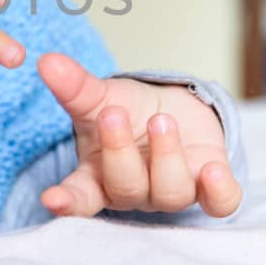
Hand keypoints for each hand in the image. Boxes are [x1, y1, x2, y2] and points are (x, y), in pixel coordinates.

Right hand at [37, 52, 240, 218]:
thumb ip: (75, 86)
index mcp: (98, 177)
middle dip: (119, 151)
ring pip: (169, 192)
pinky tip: (213, 170)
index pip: (80, 197)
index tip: (52, 199)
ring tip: (161, 121)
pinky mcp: (209, 188)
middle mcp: (133, 192)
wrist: (173, 110)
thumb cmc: (130, 113)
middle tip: (113, 115)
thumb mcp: (100, 97)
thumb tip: (47, 61)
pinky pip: (218, 203)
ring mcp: (171, 192)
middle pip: (125, 188)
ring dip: (166, 156)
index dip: (67, 201)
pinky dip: (219, 191)